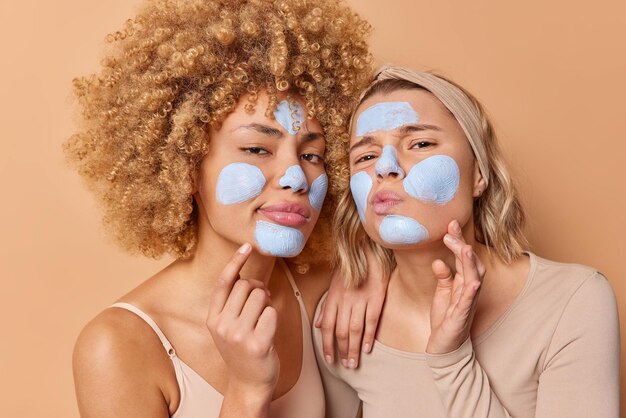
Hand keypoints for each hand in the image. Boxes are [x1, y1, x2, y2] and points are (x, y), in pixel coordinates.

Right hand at [206, 243, 278, 396]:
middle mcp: (222, 325)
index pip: (223, 283)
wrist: (249, 383)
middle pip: (247, 286)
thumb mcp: (227, 326)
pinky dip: (273, 318)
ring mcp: (238, 335)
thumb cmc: (242, 350)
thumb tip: (244, 275)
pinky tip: (267, 333)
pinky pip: (271, 313)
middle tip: (258, 307)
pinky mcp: (257, 343)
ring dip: (266, 305)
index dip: (235, 262)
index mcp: (213, 318)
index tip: (247, 246)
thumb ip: (231, 303)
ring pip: (260, 297)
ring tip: (262, 321)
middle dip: (257, 291)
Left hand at [314, 246, 387, 367]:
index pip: (327, 326)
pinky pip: (371, 321)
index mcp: (333, 297)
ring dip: (353, 348)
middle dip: (341, 351)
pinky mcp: (376, 297)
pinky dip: (368, 336)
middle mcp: (344, 300)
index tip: (329, 359)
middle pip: (340, 331)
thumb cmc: (351, 268)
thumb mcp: (334, 285)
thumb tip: (318, 325)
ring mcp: (360, 299)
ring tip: (354, 362)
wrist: (368, 250)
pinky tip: (367, 349)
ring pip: (354, 329)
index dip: (327, 345)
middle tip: (345, 366)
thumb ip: (326, 306)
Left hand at [426, 220, 485, 354]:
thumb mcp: (443, 293)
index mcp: (463, 282)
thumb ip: (443, 276)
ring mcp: (468, 301)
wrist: (445, 346)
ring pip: (473, 277)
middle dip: (462, 244)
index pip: (463, 257)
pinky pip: (469, 300)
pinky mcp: (463, 314)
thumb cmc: (446, 318)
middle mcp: (469, 289)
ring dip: (469, 262)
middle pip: (470, 262)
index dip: (458, 240)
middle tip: (451, 228)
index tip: (450, 224)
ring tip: (463, 246)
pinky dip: (471, 289)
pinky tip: (472, 280)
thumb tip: (439, 261)